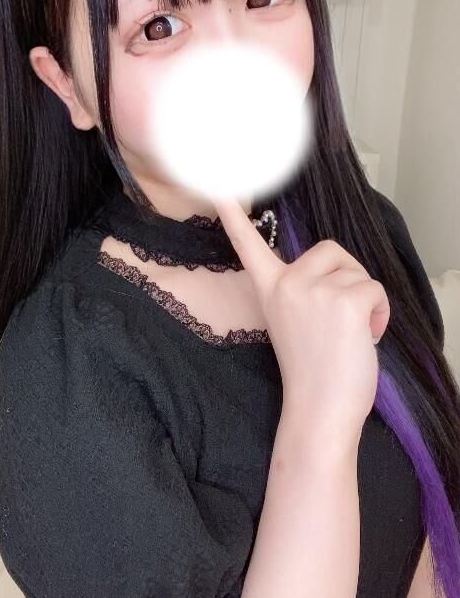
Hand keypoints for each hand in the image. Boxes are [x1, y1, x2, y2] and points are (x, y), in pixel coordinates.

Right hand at [213, 196, 390, 434]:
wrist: (319, 410)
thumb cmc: (314, 373)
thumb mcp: (298, 322)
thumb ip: (306, 292)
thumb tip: (336, 276)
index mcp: (271, 290)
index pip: (248, 246)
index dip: (233, 216)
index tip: (218, 187)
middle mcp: (287, 284)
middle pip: (331, 250)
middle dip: (347, 277)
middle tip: (340, 319)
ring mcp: (314, 291)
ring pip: (357, 271)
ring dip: (364, 298)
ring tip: (351, 332)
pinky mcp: (344, 301)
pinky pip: (374, 289)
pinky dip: (379, 312)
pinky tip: (365, 336)